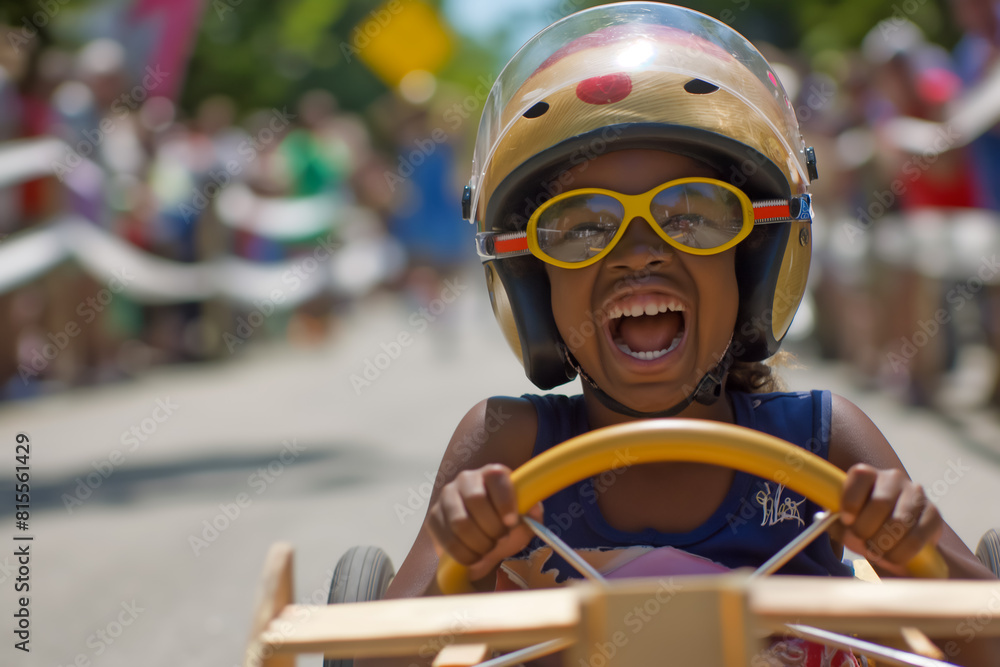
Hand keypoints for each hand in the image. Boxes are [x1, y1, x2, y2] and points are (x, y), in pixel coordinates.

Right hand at [427, 464, 543, 581]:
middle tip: (500, 539)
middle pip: (476, 500)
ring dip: (478, 543)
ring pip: (459, 522)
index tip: (511, 522)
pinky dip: (464, 554)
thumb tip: (532, 509)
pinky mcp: (433, 517)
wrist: (482, 539)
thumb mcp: (525, 520)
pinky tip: (474, 557)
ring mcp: (447, 496)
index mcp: (492, 473)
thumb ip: (533, 514)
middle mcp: (467, 479)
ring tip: (488, 549)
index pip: (496, 477)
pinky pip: (447, 539)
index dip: (504, 501)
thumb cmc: (505, 523)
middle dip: (492, 528)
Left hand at [832, 463, 942, 575]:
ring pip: (900, 521)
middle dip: (867, 529)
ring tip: (877, 552)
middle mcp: (893, 478)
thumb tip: (836, 523)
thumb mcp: (843, 524)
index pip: (860, 475)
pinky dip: (902, 552)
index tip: (847, 521)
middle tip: (862, 543)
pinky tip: (893, 557)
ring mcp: (916, 494)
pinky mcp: (933, 514)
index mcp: (867, 474)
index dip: (852, 501)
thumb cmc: (863, 527)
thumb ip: (836, 522)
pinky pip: (918, 536)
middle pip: (880, 502)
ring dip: (884, 544)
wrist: (894, 541)